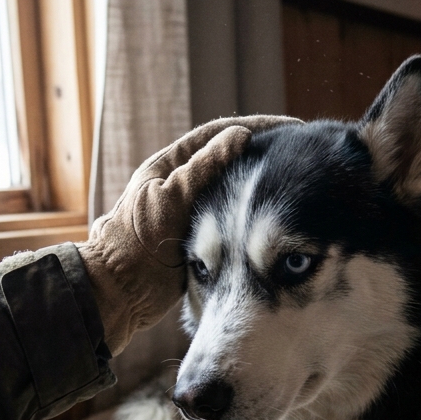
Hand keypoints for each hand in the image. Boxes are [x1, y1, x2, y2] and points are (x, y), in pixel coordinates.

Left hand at [78, 115, 297, 353]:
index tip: (289, 127)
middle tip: (299, 154)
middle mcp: (182, 183)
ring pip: (235, 190)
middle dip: (264, 155)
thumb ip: (204, 167)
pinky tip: (278, 216)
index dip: (255, 127)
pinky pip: (234, 218)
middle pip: (230, 160)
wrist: (121, 292)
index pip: (218, 134)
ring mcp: (193, 210)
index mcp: (170, 165)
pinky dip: (256, 214)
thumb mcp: (172, 199)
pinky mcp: (202, 238)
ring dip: (262, 185)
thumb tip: (240, 135)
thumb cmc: (136, 243)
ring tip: (294, 183)